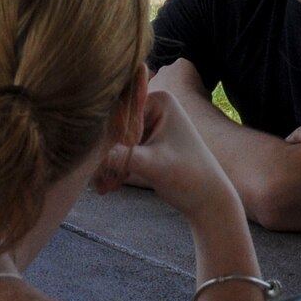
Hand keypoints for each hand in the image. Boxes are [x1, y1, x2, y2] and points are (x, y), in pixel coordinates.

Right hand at [99, 89, 233, 218]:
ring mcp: (148, 124)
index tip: (98, 161)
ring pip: (114, 142)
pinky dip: (114, 169)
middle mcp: (152, 107)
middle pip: (115, 128)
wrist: (208, 199)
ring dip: (107, 166)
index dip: (107, 136)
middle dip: (105, 155)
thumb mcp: (152, 165)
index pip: (119, 113)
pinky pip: (120, 152)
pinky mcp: (145, 142)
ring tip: (104, 189)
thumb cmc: (188, 177)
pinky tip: (107, 188)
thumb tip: (92, 155)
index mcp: (159, 101)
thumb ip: (122, 157)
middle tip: (98, 181)